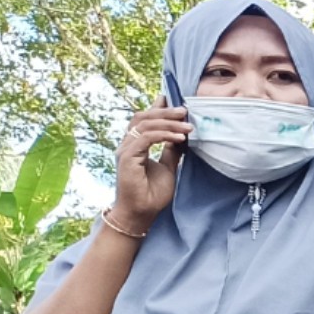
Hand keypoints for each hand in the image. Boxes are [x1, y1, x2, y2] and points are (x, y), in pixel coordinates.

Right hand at [112, 104, 189, 228]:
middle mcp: (127, 144)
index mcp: (135, 145)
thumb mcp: (168, 167)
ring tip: (188, 127)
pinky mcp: (127, 158)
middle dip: (165, 111)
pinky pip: (146, 138)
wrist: (141, 213)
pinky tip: (179, 138)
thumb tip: (181, 136)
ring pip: (145, 125)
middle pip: (143, 117)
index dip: (157, 108)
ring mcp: (125, 150)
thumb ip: (172, 151)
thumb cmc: (152, 194)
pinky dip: (164, 135)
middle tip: (185, 111)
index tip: (173, 100)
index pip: (144, 120)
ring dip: (168, 123)